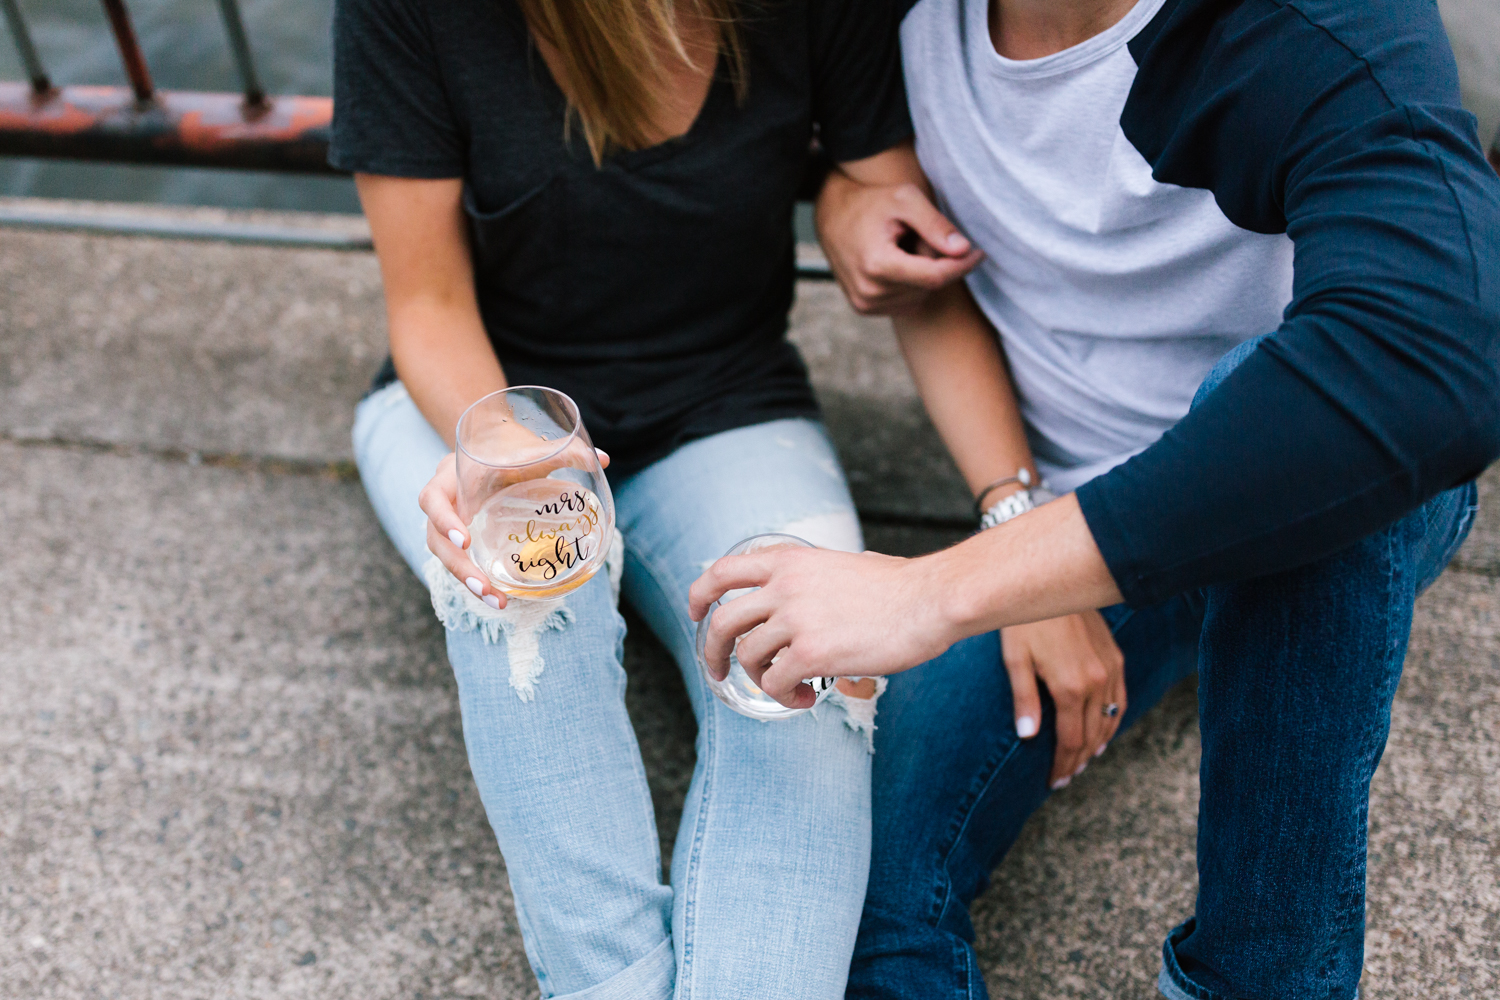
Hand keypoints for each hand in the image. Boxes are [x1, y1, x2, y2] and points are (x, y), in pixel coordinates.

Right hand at [422, 446, 609, 610]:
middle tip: (484, 587)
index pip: (432, 498)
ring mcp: (448, 523)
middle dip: (458, 566)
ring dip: (467, 580)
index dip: (443, 519)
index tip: (463, 540)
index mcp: (450, 475)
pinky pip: (461, 562)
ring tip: (497, 602)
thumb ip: (564, 451)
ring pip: (445, 557)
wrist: (491, 447)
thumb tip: (604, 459)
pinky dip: (477, 580)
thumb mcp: (531, 449)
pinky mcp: (460, 539)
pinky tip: (499, 598)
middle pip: (435, 539)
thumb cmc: (509, 446)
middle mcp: (443, 501)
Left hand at [688, 547, 956, 708]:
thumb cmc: (896, 587)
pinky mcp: (811, 653)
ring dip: (762, 679)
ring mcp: (795, 619)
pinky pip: (777, 683)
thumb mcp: (839, 565)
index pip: (723, 571)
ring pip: (749, 657)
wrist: (929, 600)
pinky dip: (786, 697)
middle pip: (722, 621)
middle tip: (718, 670)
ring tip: (790, 688)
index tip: (697, 613)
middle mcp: (784, 586)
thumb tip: (794, 601)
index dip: (700, 595)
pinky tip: (807, 697)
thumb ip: (807, 580)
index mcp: (789, 561)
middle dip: (712, 651)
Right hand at [815, 170, 982, 315]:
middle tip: (919, 235)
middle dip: (935, 263)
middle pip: (929, 286)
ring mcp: (865, 304)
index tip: (979, 252)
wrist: (831, 215)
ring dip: (922, 275)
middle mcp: (869, 292)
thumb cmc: (870, 202)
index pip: (935, 276)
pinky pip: (906, 303)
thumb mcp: (905, 199)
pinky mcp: (864, 308)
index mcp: (878, 265)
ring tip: (903, 248)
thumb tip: (964, 249)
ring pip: (920, 297)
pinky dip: (911, 285)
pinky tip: (896, 263)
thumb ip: (935, 224)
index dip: (962, 265)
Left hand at [1000, 611, 1124, 789]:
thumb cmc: (1024, 620)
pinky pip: (1120, 698)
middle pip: (1091, 735)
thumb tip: (1028, 736)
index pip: (1070, 739)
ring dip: (1097, 743)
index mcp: (1070, 687)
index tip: (1053, 781)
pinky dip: (1113, 719)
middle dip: (1078, 760)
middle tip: (1065, 777)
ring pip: (1110, 719)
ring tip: (1082, 761)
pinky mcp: (1115, 656)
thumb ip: (1024, 700)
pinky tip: (1103, 729)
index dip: (1063, 764)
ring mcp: (1110, 668)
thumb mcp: (1015, 660)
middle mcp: (1096, 682)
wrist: (1047, 581)